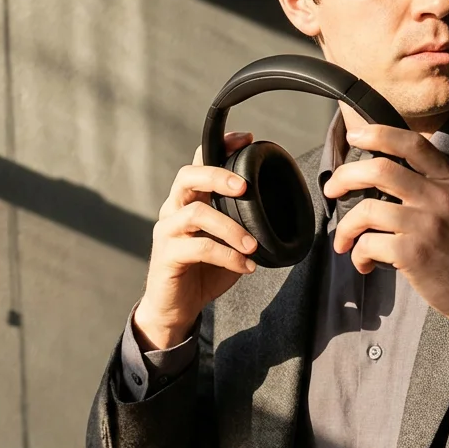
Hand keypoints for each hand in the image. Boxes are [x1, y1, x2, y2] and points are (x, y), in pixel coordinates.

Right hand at [135, 131, 258, 350]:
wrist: (176, 308)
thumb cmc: (204, 271)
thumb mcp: (227, 241)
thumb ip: (242, 222)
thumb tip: (281, 208)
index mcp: (188, 200)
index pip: (198, 162)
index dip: (219, 146)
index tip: (245, 139)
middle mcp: (173, 209)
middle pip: (188, 177)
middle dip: (218, 175)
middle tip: (244, 187)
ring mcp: (167, 231)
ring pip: (195, 213)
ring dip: (231, 227)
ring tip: (253, 245)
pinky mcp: (167, 255)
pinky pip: (199, 247)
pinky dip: (227, 255)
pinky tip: (245, 266)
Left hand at [321, 125, 448, 342]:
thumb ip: (433, 186)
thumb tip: (386, 178)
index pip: (411, 143)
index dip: (377, 133)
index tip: (354, 134)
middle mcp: (439, 196)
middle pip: (379, 169)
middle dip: (344, 177)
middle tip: (332, 190)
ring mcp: (426, 224)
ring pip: (366, 210)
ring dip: (345, 227)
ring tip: (344, 242)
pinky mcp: (414, 252)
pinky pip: (368, 244)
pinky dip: (357, 254)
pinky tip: (364, 264)